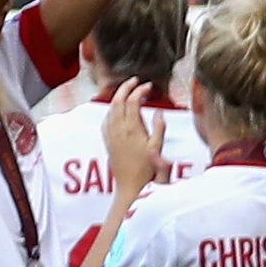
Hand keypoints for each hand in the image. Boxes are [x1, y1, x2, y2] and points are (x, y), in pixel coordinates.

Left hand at [103, 78, 162, 199]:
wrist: (130, 186)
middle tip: (135, 81)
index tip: (148, 86)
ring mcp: (111, 134)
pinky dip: (112, 109)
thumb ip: (159, 128)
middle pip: (118, 100)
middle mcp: (118, 129)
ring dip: (118, 96)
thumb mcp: (157, 148)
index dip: (140, 91)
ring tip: (128, 91)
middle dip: (125, 87)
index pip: (132, 101)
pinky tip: (117, 109)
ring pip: (110, 108)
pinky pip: (106, 119)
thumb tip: (158, 112)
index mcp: (132, 129)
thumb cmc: (146, 170)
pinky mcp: (107, 141)